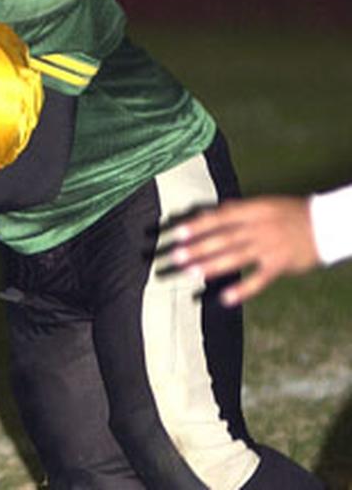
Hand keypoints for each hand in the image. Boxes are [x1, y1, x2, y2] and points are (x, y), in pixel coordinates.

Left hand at [169, 196, 317, 305]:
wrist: (328, 223)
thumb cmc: (292, 213)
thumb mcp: (264, 205)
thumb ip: (236, 210)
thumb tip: (210, 213)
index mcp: (253, 211)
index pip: (219, 218)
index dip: (197, 226)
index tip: (177, 233)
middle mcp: (259, 228)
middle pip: (223, 239)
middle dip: (198, 248)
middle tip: (176, 256)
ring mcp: (269, 247)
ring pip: (236, 257)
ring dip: (212, 266)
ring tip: (191, 273)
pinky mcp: (280, 264)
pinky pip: (259, 279)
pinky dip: (242, 289)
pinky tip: (225, 298)